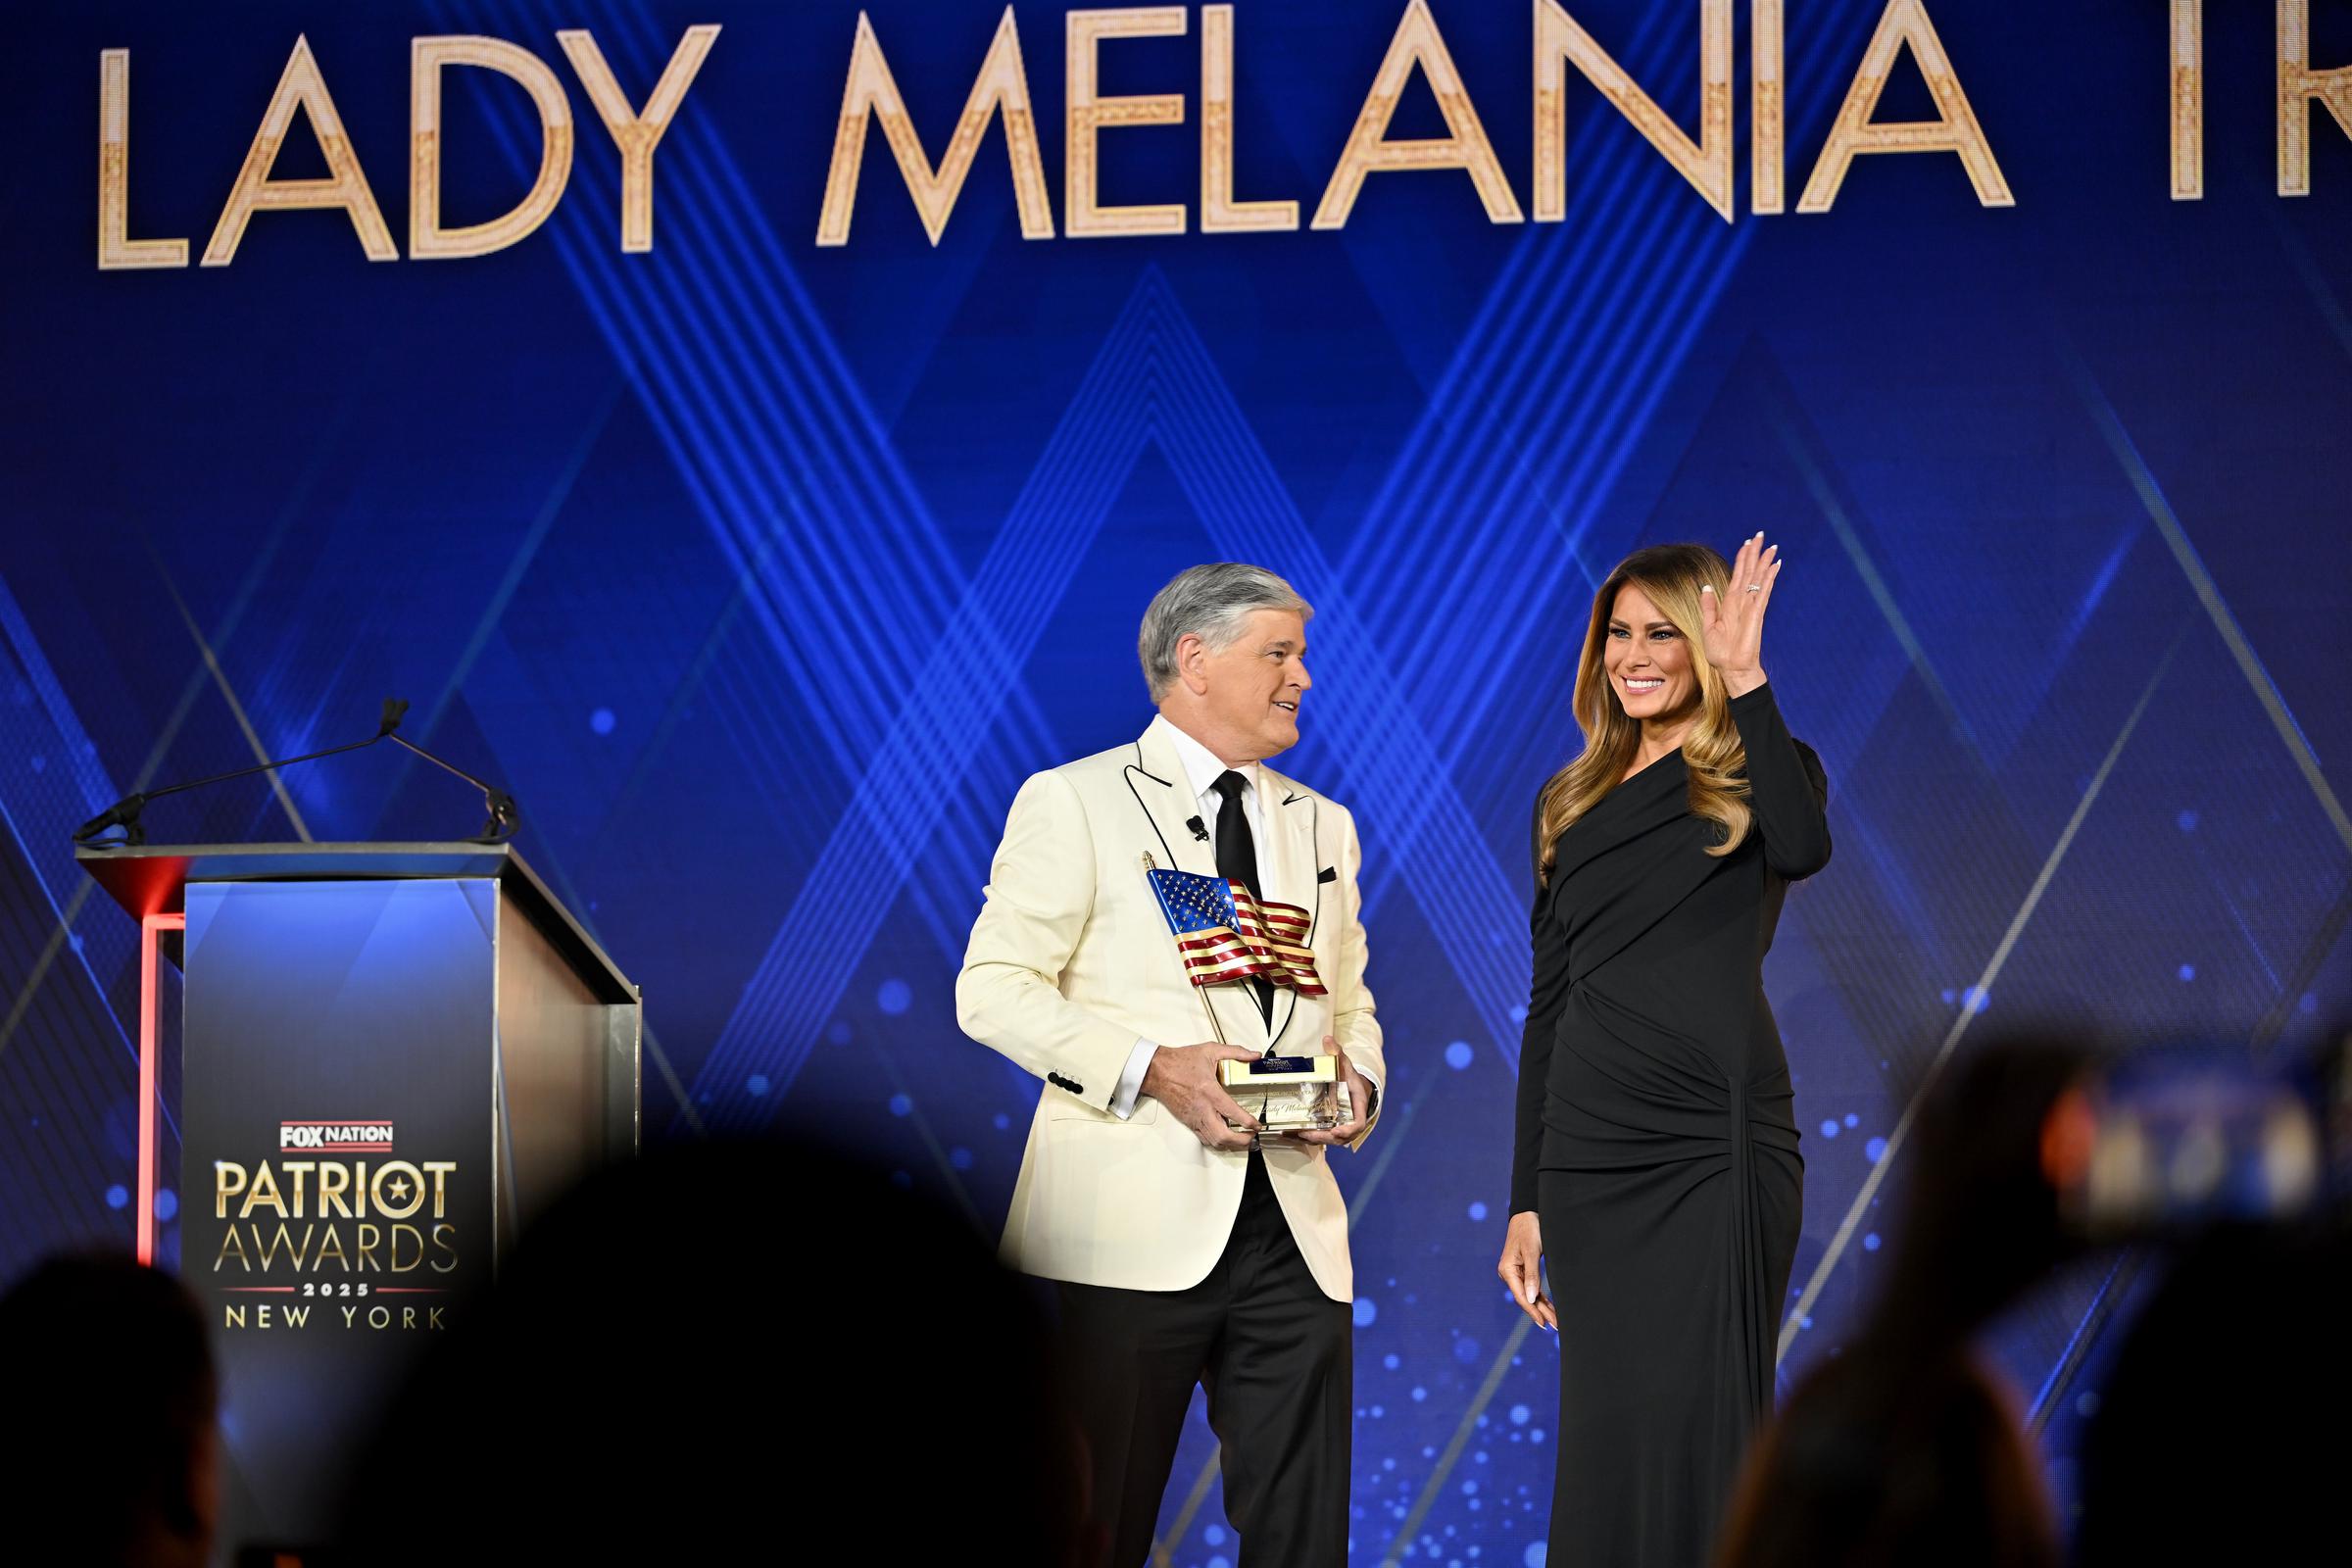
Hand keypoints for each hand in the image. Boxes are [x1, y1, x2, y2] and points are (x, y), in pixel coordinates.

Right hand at [1141, 1042, 1263, 1150]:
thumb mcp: (1210, 1050)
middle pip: (1224, 1135)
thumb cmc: (1180, 1061)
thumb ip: (1236, 1052)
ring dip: (1231, 1143)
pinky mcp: (1189, 1122)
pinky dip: (1217, 1141)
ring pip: (1214, 1141)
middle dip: (1242, 1140)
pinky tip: (1225, 1136)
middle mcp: (1202, 1108)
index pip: (1233, 1113)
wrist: (1157, 1071)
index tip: (1257, 1124)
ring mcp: (1194, 1118)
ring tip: (1242, 1139)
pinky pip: (1204, 1138)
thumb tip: (1254, 1055)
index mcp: (1209, 1091)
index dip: (1248, 1122)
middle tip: (1252, 1136)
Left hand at [1297, 1036, 1375, 1146]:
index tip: (1337, 1132)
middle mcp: (1349, 1120)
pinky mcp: (1328, 1127)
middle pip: (1340, 1137)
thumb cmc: (1348, 1076)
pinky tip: (1288, 1134)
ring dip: (1312, 1139)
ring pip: (1328, 1139)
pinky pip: (1318, 1136)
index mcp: (1357, 1106)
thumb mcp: (1344, 1063)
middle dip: (1323, 1137)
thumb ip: (1337, 1053)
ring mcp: (1339, 1126)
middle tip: (1307, 1134)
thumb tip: (1328, 1039)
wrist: (1351, 1086)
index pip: (1357, 1124)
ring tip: (1294, 1134)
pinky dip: (1304, 1137)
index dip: (1348, 1130)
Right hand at [1497, 1210, 1555, 1331]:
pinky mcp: (1523, 1270)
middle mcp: (1509, 1273)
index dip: (1532, 1311)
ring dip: (1542, 1307)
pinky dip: (1541, 1297)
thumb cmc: (1529, 1229)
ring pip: (1530, 1295)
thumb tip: (1530, 1299)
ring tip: (1555, 1321)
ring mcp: (1516, 1273)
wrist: (1527, 1213)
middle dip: (1541, 1312)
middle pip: (1526, 1298)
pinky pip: (1532, 1288)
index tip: (1544, 1323)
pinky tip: (1550, 1308)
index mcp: (1507, 1270)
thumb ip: (1532, 1275)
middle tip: (1556, 1326)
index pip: (1521, 1296)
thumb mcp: (1531, 1252)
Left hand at [1702, 531, 1778, 697]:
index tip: (1747, 544)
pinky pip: (1764, 592)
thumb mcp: (1709, 627)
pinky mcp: (1757, 614)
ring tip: (1771, 546)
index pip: (1738, 576)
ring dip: (1764, 562)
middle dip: (1754, 553)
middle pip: (1749, 572)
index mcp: (1730, 604)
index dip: (1742, 559)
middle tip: (1760, 535)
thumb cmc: (1721, 653)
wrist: (1732, 669)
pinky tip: (1775, 565)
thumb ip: (1709, 606)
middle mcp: (1742, 602)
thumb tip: (1706, 586)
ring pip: (1758, 579)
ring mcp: (1751, 607)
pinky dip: (1769, 578)